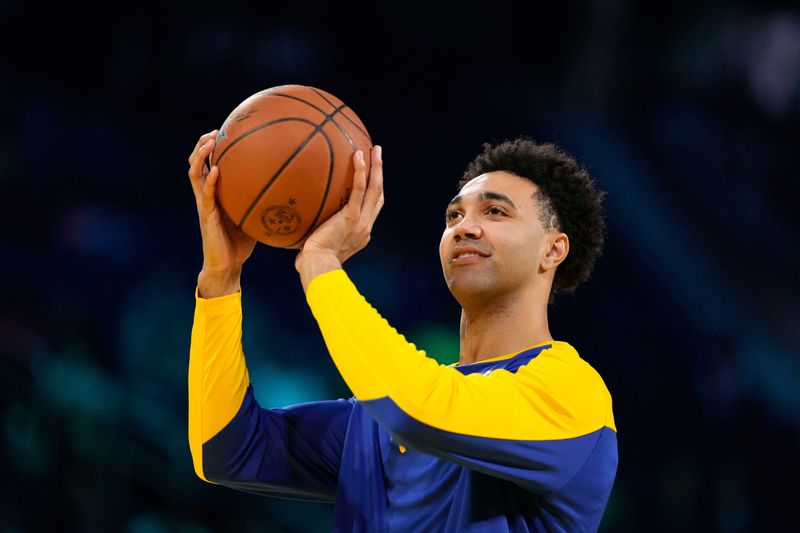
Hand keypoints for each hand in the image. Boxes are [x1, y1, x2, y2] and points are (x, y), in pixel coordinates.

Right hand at [187, 130, 256, 296]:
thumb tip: (289, 191)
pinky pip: (206, 195)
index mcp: (216, 194)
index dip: (212, 149)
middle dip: (202, 145)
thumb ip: (262, 202)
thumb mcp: (253, 217)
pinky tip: (217, 171)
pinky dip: (210, 181)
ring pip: (195, 174)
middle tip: (213, 132)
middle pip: (197, 164)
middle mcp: (206, 196)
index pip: (210, 165)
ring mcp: (204, 204)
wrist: (227, 265)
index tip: (222, 132)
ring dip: (200, 157)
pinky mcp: (206, 215)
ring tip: (209, 142)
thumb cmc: (241, 243)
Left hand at [295, 145, 383, 289]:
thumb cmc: (312, 265)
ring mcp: (361, 222)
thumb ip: (312, 236)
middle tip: (378, 156)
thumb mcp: (316, 249)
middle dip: (380, 175)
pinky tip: (359, 155)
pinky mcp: (352, 217)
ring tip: (376, 149)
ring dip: (377, 168)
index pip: (370, 210)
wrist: (318, 268)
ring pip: (375, 189)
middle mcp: (365, 227)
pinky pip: (358, 190)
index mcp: (360, 234)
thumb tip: (295, 230)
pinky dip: (361, 172)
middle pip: (378, 196)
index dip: (372, 193)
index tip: (370, 180)